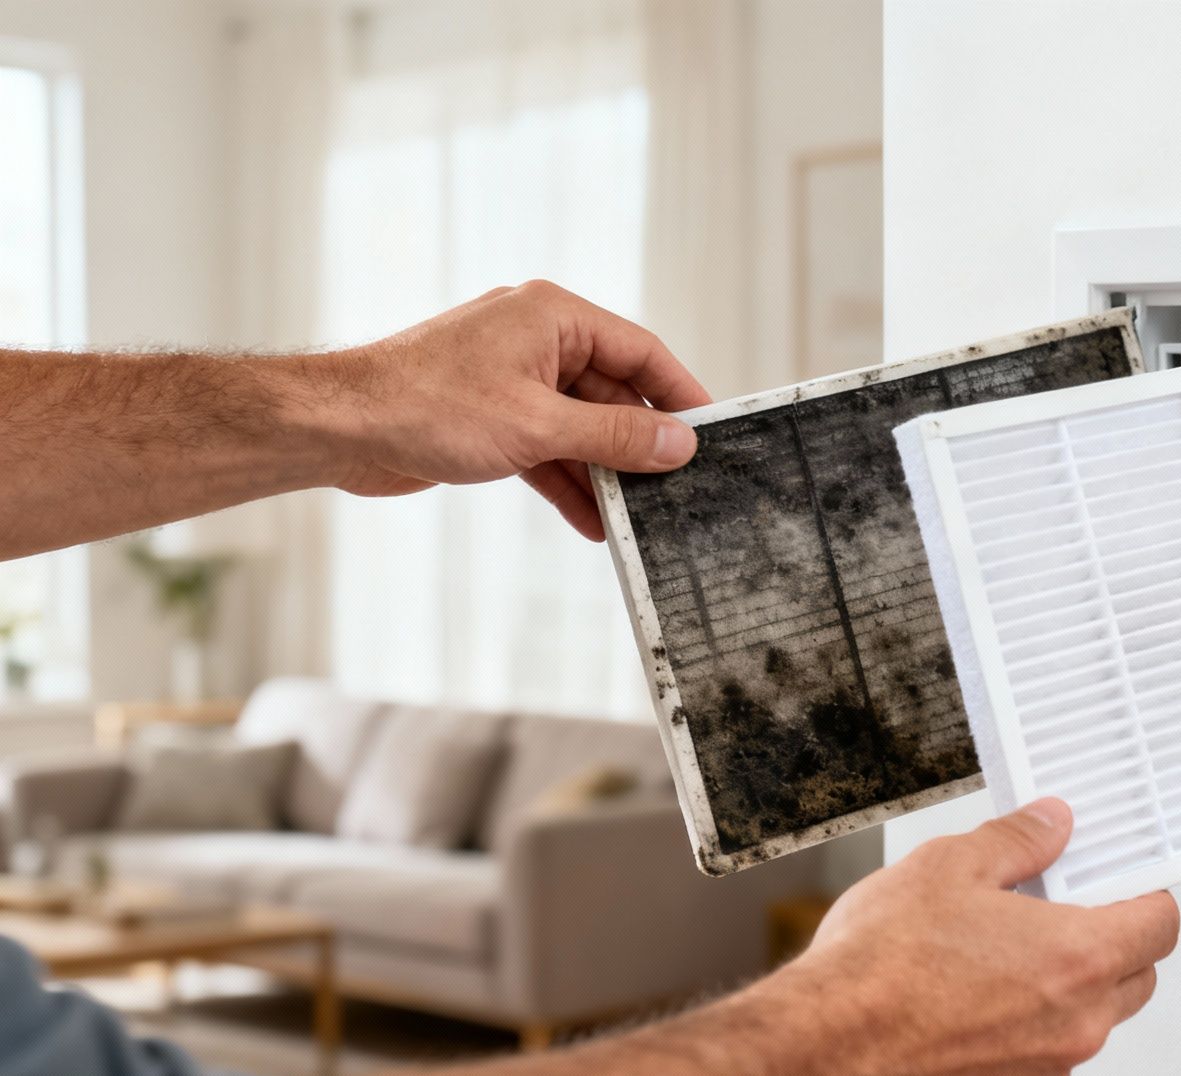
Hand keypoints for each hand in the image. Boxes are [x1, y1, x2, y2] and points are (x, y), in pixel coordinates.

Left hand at [310, 280, 711, 539]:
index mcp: (552, 317)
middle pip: (612, 394)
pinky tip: (590, 521)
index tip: (710, 432)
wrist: (339, 428)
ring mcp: (512, 379)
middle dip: (638, 444)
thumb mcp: (538, 426)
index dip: (679, 393)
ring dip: (603, 472)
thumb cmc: (425, 405)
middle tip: (675, 488)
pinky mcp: (491, 416)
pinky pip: (547, 447)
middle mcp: (536, 340)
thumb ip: (614, 437)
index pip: (640, 351)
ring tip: (634, 517)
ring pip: (580, 427)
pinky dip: (567, 480)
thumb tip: (676, 444)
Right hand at [788, 798, 1180, 1075]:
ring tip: (1002, 950)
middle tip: (1058, 907)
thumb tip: (1051, 825)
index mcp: (1079, 959)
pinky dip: (1028, 1024)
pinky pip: (1043, 1052)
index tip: (1119, 879)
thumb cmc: (880, 968)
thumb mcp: (950, 866)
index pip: (1160, 924)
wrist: (821, 1048)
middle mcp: (1076, 1024)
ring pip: (1090, 1019)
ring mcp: (1044, 1067)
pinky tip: (974, 994)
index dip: (1145, 893)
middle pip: (1137, 977)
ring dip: (1068, 986)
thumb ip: (1018, 841)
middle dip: (1112, 939)